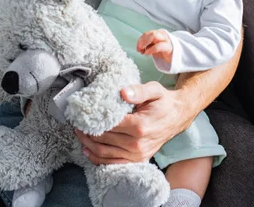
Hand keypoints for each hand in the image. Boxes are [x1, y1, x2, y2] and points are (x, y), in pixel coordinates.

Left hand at [75, 82, 189, 164]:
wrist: (178, 116)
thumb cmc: (163, 102)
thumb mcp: (154, 90)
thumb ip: (138, 90)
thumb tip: (122, 92)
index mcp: (140, 126)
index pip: (108, 125)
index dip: (91, 120)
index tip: (81, 115)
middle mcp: (137, 143)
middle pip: (103, 139)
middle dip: (86, 132)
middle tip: (76, 123)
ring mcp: (138, 154)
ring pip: (105, 153)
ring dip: (88, 145)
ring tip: (79, 134)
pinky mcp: (138, 160)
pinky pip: (113, 163)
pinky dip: (98, 159)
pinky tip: (87, 151)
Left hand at [136, 30, 172, 63]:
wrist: (175, 55)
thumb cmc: (164, 51)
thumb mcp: (153, 47)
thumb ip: (147, 46)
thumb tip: (139, 48)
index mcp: (157, 34)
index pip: (146, 34)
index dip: (140, 41)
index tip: (137, 48)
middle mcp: (161, 35)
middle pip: (150, 33)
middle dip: (142, 40)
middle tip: (139, 48)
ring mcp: (165, 40)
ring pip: (154, 35)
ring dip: (145, 42)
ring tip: (142, 51)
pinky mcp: (168, 47)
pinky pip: (159, 46)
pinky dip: (151, 49)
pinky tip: (147, 53)